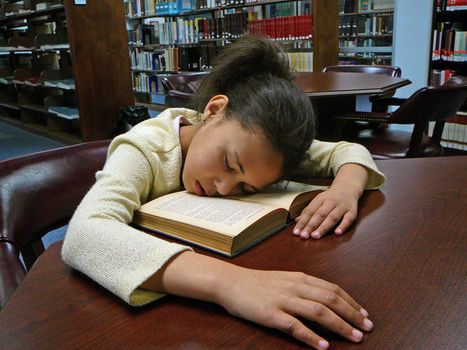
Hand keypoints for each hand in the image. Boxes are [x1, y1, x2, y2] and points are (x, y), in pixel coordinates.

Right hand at [219, 268, 372, 349]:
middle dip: (352, 314)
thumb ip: (303, 286)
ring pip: (319, 312)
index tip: (364, 314)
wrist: (231, 282)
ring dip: (340, 325)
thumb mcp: (284, 278)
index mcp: (300, 278)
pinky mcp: (271, 315)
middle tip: (368, 328)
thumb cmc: (257, 282)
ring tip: (355, 337)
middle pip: (331, 299)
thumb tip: (325, 298)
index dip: (351, 302)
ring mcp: (283, 300)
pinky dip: (312, 337)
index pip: (333, 288)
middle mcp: (295, 287)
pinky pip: (296, 327)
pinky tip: (324, 346)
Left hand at [293, 163, 368, 238]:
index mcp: (320, 199)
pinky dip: (343, 226)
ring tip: (315, 236)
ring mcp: (342, 206)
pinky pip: (348, 219)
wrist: (348, 187)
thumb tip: (297, 221)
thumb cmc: (330, 197)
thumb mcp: (318, 201)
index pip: (309, 211)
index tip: (296, 232)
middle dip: (311, 225)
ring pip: (332, 217)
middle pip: (320, 214)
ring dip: (323, 227)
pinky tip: (337, 233)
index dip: (302, 222)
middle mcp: (331, 202)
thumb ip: (308, 211)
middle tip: (304, 235)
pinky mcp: (352, 211)